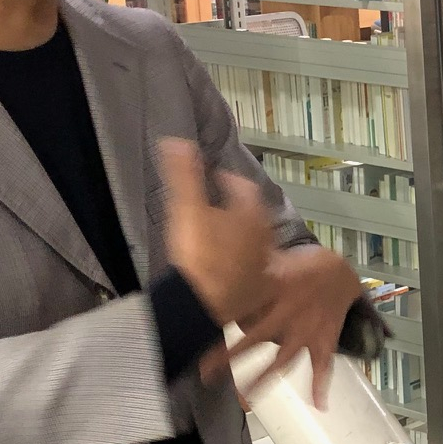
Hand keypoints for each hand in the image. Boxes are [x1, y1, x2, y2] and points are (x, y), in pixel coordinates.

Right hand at [160, 139, 274, 325]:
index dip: (231, 181)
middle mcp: (265, 238)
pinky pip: (255, 272)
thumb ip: (183, 173)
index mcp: (252, 213)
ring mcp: (264, 266)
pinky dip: (245, 265)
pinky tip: (231, 269)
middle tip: (224, 205)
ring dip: (244, 237)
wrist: (203, 303)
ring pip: (258, 244)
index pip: (245, 187)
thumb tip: (177, 141)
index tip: (218, 178)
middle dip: (240, 209)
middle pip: (255, 216)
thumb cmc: (198, 251)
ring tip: (226, 236)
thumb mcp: (186, 207)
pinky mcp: (258, 292)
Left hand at [222, 245, 365, 407]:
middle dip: (231, 356)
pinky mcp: (324, 341)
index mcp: (275, 290)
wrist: (343, 272)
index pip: (241, 307)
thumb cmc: (307, 264)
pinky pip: (323, 365)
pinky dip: (321, 385)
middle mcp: (288, 313)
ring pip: (282, 359)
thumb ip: (255, 266)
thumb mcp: (279, 259)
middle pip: (255, 338)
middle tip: (208, 373)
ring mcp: (307, 330)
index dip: (218, 319)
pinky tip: (318, 405)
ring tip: (246, 399)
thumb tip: (223, 264)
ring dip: (264, 379)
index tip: (195, 333)